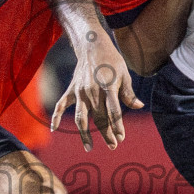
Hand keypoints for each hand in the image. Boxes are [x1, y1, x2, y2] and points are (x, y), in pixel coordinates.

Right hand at [50, 30, 141, 150]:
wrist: (92, 46)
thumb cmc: (111, 60)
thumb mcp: (124, 74)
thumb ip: (129, 93)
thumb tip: (139, 106)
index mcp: (108, 87)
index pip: (114, 112)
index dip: (118, 126)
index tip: (121, 138)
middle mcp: (93, 91)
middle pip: (99, 118)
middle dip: (107, 133)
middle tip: (114, 145)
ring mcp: (80, 91)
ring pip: (81, 117)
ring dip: (85, 134)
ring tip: (89, 147)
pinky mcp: (71, 90)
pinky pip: (61, 105)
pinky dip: (56, 117)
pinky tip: (54, 129)